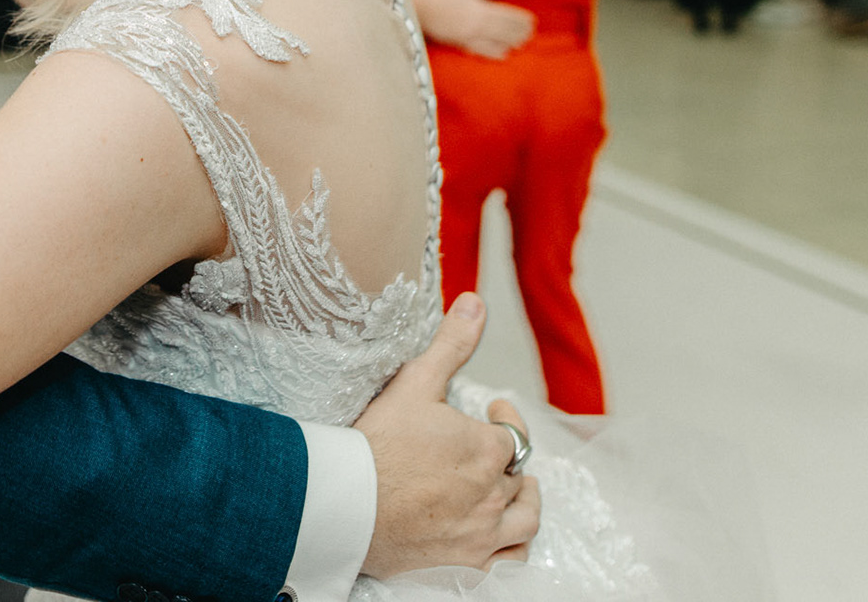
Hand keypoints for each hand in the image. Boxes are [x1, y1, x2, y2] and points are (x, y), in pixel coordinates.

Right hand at [354, 294, 539, 574]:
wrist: (343, 504)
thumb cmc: (376, 442)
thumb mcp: (415, 382)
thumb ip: (451, 343)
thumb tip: (476, 302)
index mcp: (486, 449)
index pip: (512, 435)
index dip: (503, 419)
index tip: (492, 408)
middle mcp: (493, 493)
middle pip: (515, 476)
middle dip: (505, 461)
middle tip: (487, 451)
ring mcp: (482, 534)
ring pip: (524, 518)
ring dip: (522, 501)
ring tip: (512, 491)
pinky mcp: (466, 565)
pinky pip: (509, 561)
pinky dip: (513, 548)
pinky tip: (502, 537)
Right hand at [410, 0, 534, 59]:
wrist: (423, 11)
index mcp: (482, 9)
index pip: (507, 15)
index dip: (521, 19)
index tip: (532, 21)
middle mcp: (479, 25)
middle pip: (505, 30)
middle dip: (519, 31)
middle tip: (531, 33)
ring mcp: (471, 37)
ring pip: (496, 41)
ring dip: (511, 42)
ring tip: (523, 43)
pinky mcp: (462, 44)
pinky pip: (482, 51)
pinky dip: (495, 53)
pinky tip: (504, 55)